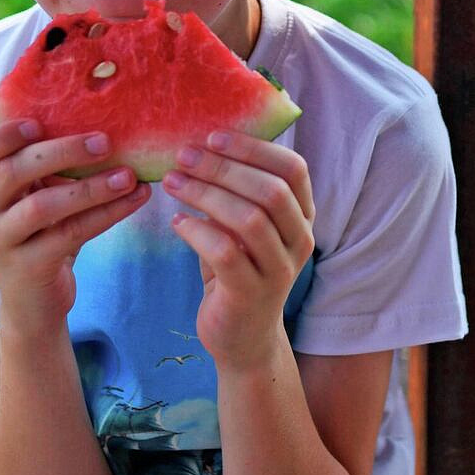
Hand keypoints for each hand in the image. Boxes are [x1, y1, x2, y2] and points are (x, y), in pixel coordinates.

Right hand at [0, 120, 150, 331]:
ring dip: (90, 188)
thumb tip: (103, 123)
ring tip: (128, 177)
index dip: (0, 135)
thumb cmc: (42, 236)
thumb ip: (50, 167)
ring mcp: (1, 240)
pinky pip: (69, 234)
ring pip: (42, 205)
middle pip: (12, 171)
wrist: (33, 303)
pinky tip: (133, 201)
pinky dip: (106, 214)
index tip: (37, 122)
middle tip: (104, 142)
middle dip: (61, 151)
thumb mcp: (39, 197)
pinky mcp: (27, 267)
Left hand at [161, 131, 314, 370]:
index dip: (254, 148)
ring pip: (249, 219)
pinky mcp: (251, 294)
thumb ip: (236, 192)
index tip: (213, 137)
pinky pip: (225, 253)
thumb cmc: (238, 269)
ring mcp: (279, 270)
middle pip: (270, 190)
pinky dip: (197, 231)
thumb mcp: (244, 226)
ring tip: (172, 183)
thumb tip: (200, 145)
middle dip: (223, 167)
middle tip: (183, 156)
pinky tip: (177, 222)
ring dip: (206, 194)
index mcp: (302, 216)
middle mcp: (299, 240)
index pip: (293, 169)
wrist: (242, 336)